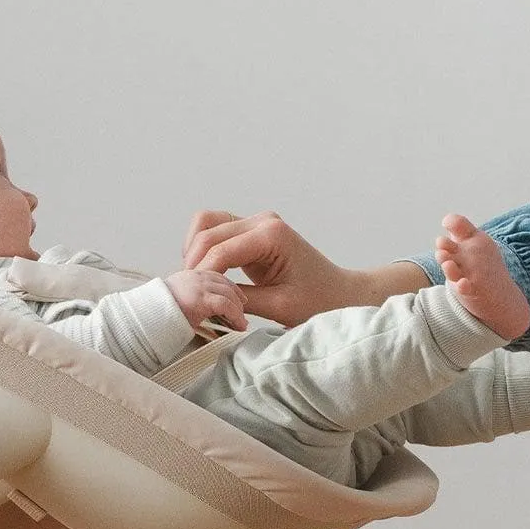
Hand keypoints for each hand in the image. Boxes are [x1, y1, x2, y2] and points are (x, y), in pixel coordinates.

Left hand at [163, 266, 247, 334]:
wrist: (150, 308)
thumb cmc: (167, 319)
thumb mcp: (191, 328)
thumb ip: (210, 329)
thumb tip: (226, 334)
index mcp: (198, 299)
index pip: (226, 305)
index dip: (237, 317)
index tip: (242, 327)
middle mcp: (198, 284)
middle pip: (228, 292)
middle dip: (238, 307)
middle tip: (241, 319)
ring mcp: (195, 276)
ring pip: (223, 281)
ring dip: (234, 292)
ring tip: (241, 303)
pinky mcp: (192, 273)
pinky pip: (214, 274)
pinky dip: (224, 282)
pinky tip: (229, 290)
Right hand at [181, 209, 422, 323]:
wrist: (340, 293)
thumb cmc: (318, 301)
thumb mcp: (279, 306)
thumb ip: (240, 300)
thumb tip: (207, 300)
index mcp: (271, 235)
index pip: (220, 250)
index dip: (201, 274)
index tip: (192, 299)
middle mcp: (262, 221)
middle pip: (207, 231)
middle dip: (194, 262)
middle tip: (190, 293)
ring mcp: (257, 223)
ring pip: (206, 224)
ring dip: (195, 251)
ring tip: (197, 283)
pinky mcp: (252, 232)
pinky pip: (216, 232)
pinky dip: (204, 250)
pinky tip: (207, 275)